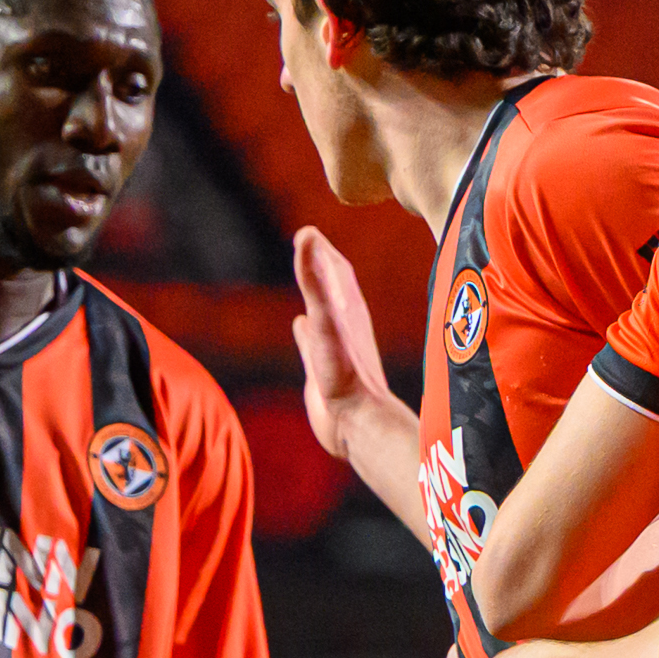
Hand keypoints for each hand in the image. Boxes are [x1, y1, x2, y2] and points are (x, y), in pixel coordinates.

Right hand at [288, 226, 401, 463]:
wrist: (358, 425)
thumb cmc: (345, 375)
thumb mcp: (326, 321)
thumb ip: (316, 280)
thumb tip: (307, 235)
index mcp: (349, 310)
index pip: (337, 269)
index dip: (322, 249)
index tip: (308, 232)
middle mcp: (344, 326)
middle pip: (333, 286)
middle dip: (321, 263)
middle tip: (307, 242)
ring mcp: (335, 348)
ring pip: (324, 312)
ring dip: (314, 294)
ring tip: (306, 277)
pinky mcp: (325, 370)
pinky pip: (312, 342)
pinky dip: (305, 330)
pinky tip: (300, 326)